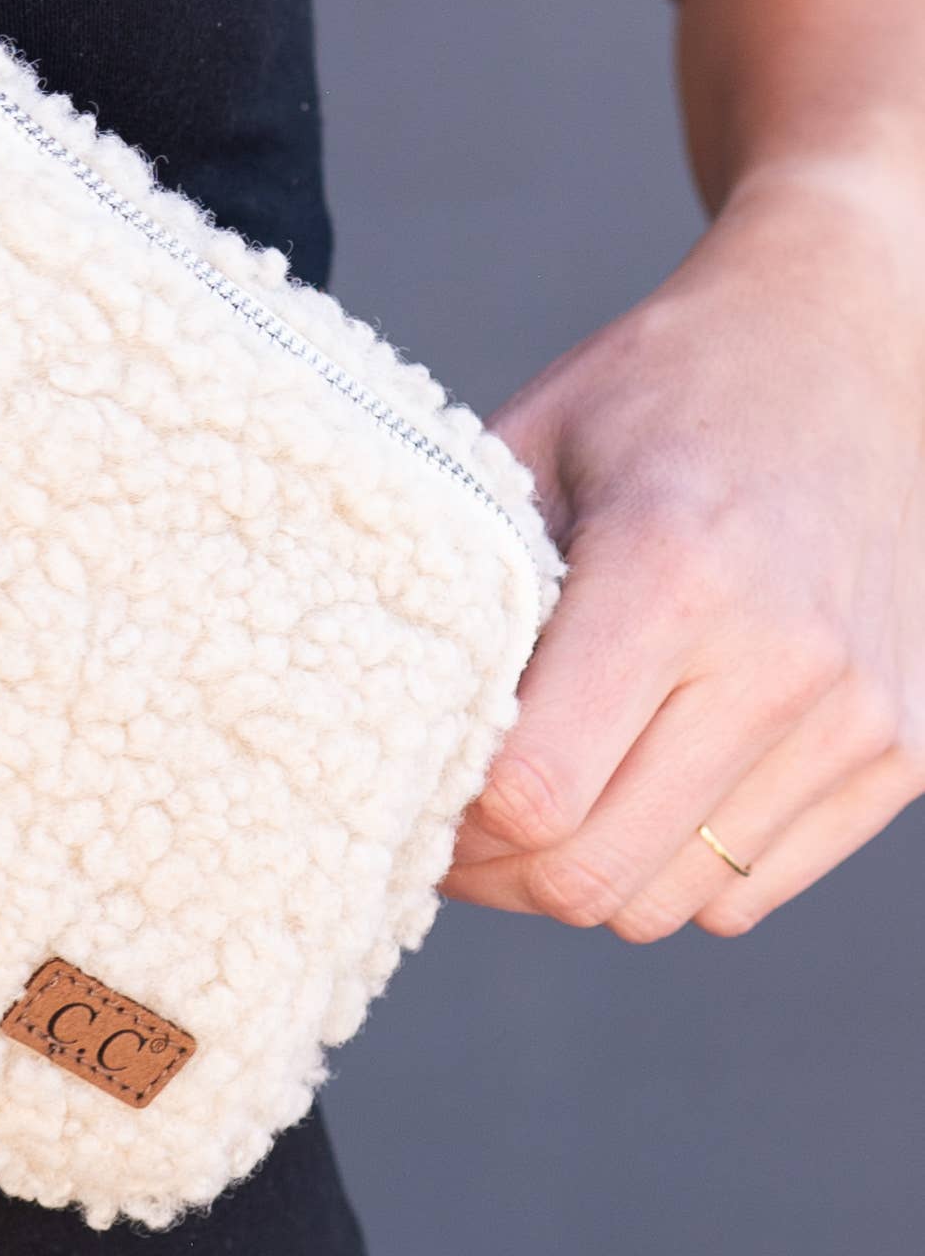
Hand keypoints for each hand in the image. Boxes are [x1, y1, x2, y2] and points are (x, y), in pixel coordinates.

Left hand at [443, 166, 924, 938]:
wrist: (847, 352)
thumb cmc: (661, 392)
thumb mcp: (531, 445)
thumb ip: (468, 581)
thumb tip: (382, 718)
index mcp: (672, 572)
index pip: (534, 787)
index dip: (446, 819)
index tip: (401, 789)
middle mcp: (783, 661)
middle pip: (596, 872)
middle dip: (494, 875)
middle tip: (438, 834)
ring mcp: (857, 718)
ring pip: (672, 903)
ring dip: (580, 880)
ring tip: (526, 809)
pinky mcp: (902, 755)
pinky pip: (749, 891)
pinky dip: (671, 871)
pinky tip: (626, 791)